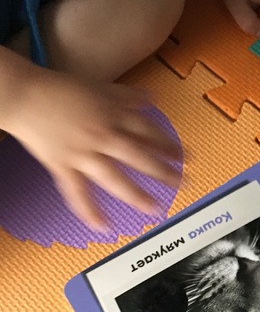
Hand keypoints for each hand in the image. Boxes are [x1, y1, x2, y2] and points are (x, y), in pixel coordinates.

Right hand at [5, 69, 180, 230]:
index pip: (148, 132)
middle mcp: (102, 135)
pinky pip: (78, 192)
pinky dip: (89, 211)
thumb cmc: (59, 88)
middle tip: (182, 182)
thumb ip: (127, 95)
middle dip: (163, 171)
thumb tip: (152, 98)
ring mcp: (83, 153)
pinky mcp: (63, 166)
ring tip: (154, 208)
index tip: (184, 157)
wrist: (24, 95)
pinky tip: (103, 226)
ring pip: (114, 178)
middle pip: (138, 156)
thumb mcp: (100, 86)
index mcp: (112, 115)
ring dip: (136, 194)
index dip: (168, 145)